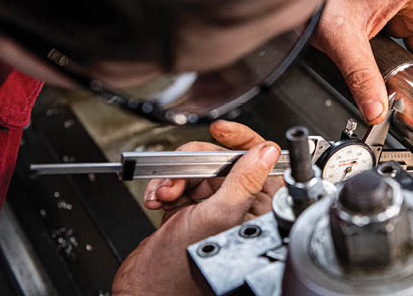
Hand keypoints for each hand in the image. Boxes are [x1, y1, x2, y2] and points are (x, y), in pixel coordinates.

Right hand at [112, 120, 281, 295]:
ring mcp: (214, 207)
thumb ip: (244, 181)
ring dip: (175, 176)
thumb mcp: (218, 216)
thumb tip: (266, 151)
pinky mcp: (191, 208)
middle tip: (180, 176)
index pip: (261, 161)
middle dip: (195, 163)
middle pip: (223, 160)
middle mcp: (240, 207)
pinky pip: (180, 180)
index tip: (221, 131)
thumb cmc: (182, 268)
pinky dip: (164, 185)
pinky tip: (157, 198)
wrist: (145, 287)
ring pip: (198, 168)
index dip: (242, 141)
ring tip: (165, 193)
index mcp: (258, 210)